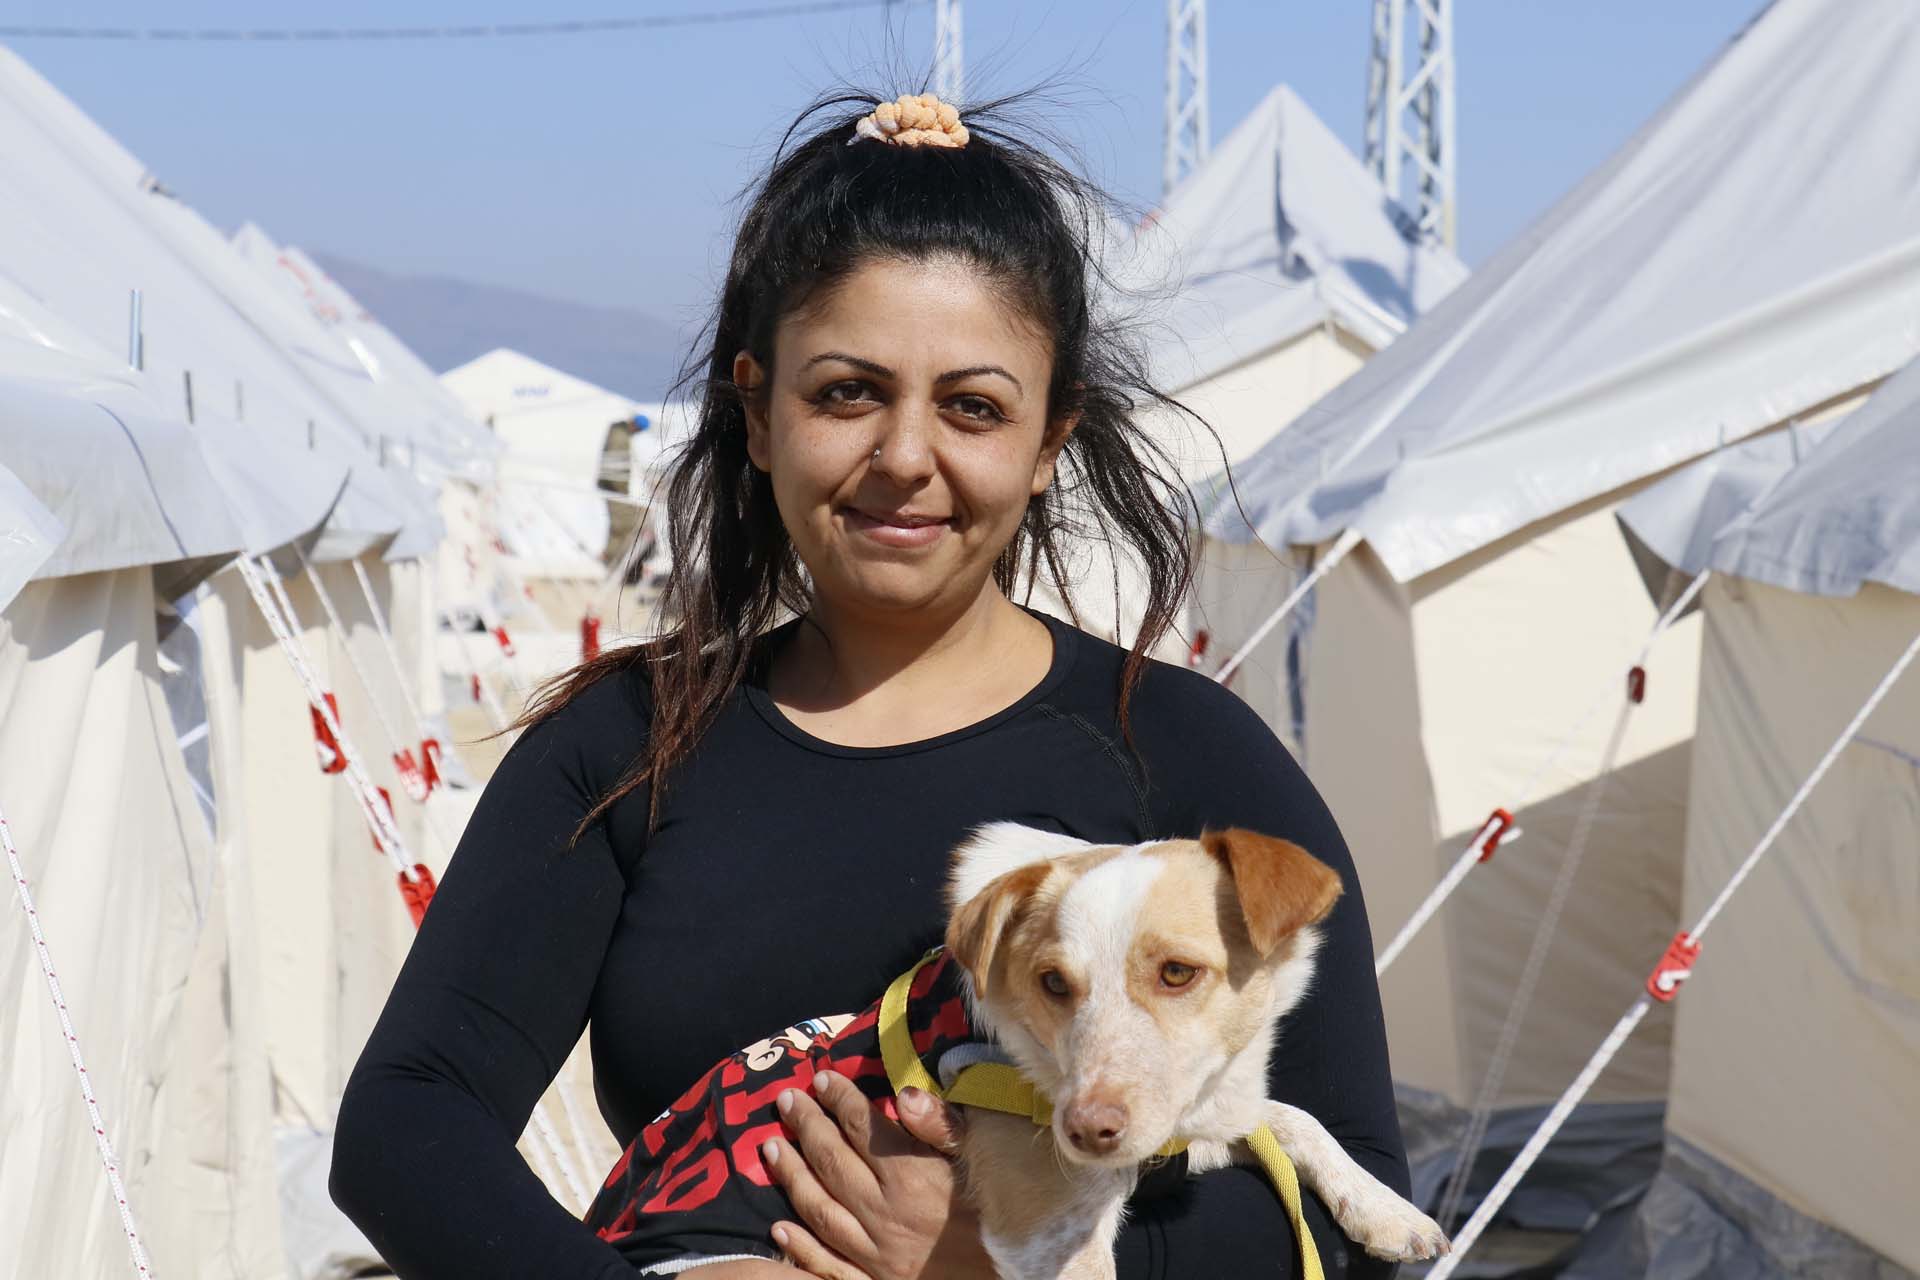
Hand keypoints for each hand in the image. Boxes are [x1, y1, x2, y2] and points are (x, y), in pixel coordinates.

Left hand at [762, 1070, 994, 1279]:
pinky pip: (825, 1263)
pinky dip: (798, 1245)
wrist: (1005, 1277)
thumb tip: (903, 1094)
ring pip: (819, 1209)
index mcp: (913, 1179)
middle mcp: (885, 1214)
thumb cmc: (998, 1214)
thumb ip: (941, 1127)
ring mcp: (874, 1253)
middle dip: (806, 1127)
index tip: (822, 1079)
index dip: (840, 1100)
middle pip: (833, 1162)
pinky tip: (778, 1226)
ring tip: (771, 1147)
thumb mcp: (981, 1161)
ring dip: (791, 1176)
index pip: (864, 1129)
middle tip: (786, 1101)